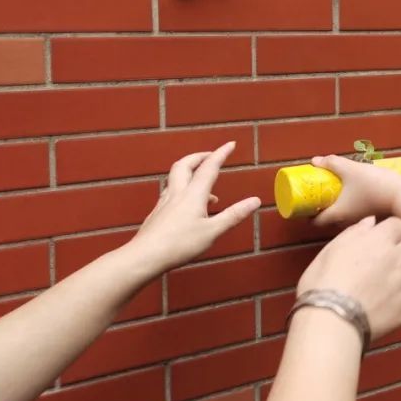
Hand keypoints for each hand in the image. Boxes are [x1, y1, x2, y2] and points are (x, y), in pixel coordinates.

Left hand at [124, 143, 260, 274]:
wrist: (145, 256)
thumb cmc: (179, 245)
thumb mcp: (213, 231)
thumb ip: (234, 215)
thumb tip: (255, 201)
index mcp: (194, 195)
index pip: (209, 167)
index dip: (221, 154)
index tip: (230, 144)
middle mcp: (178, 193)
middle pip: (185, 164)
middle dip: (199, 156)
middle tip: (211, 156)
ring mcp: (165, 202)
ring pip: (175, 177)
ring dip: (190, 171)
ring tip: (206, 185)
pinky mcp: (158, 212)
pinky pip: (171, 192)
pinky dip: (183, 189)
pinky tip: (188, 206)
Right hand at [297, 216, 400, 340]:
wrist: (330, 322)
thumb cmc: (323, 285)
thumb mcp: (331, 251)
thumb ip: (354, 233)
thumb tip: (371, 222)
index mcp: (380, 240)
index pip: (398, 224)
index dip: (388, 231)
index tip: (378, 240)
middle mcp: (398, 258)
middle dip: (400, 249)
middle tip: (381, 261)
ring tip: (388, 281)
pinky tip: (389, 302)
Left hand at [310, 155, 400, 226]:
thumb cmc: (376, 185)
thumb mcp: (351, 169)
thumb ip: (332, 163)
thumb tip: (316, 161)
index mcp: (337, 214)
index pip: (314, 222)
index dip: (307, 213)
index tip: (306, 202)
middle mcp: (346, 222)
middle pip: (328, 218)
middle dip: (321, 206)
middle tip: (319, 192)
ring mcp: (359, 221)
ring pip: (342, 215)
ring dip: (336, 204)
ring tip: (337, 188)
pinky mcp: (370, 216)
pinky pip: (354, 213)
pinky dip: (350, 204)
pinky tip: (355, 191)